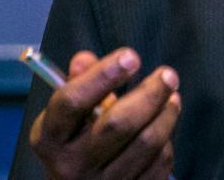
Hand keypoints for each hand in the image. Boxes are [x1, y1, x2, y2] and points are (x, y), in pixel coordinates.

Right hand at [29, 48, 180, 178]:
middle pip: (117, 123)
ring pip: (145, 143)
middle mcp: (70, 166)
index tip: (132, 56)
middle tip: (168, 74)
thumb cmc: (76, 144)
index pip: (72, 101)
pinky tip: (165, 127)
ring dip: (166, 114)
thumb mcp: (67, 117)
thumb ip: (79, 83)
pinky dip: (166, 141)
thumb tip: (84, 59)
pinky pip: (158, 164)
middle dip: (150, 93)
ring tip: (172, 97)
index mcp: (50, 139)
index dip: (103, 74)